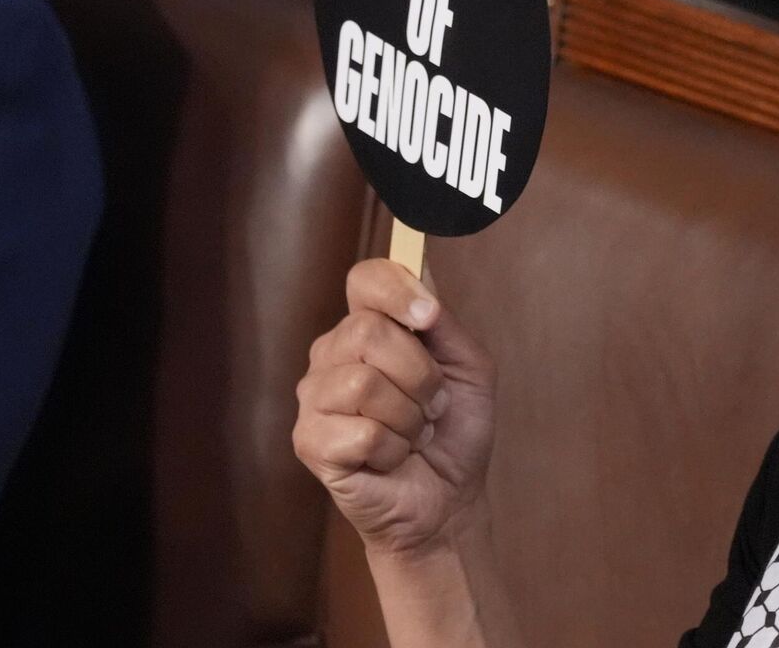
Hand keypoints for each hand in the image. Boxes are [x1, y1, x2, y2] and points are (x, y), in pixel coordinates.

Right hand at [294, 258, 497, 555]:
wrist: (448, 499)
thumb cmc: (454, 431)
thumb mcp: (469, 369)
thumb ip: (444, 324)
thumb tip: (420, 279)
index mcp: (368, 329)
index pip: (365, 280)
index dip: (397, 290)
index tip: (429, 317)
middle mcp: (332, 356)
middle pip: (368, 332)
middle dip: (421, 375)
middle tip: (432, 405)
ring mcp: (314, 398)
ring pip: (364, 383)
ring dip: (410, 417)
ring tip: (413, 434)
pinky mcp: (309, 442)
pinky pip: (360, 432)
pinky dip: (393, 449)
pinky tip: (391, 457)